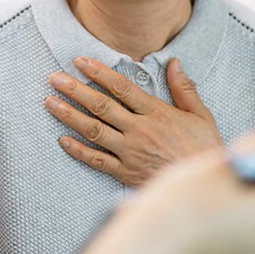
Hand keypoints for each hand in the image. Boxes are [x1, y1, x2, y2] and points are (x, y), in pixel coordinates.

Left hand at [45, 56, 223, 185]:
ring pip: (93, 130)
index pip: (122, 87)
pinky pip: (97, 160)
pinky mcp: (125, 172)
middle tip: (54, 78)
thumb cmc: (204, 151)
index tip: (80, 61)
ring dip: (69, 115)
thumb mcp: (201, 116)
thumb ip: (184, 89)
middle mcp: (139, 130)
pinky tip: (62, 139)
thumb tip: (174, 62)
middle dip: (75, 90)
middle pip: (101, 106)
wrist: (204, 191)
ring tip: (50, 102)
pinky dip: (78, 150)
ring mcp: (130, 152)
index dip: (99, 72)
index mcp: (157, 113)